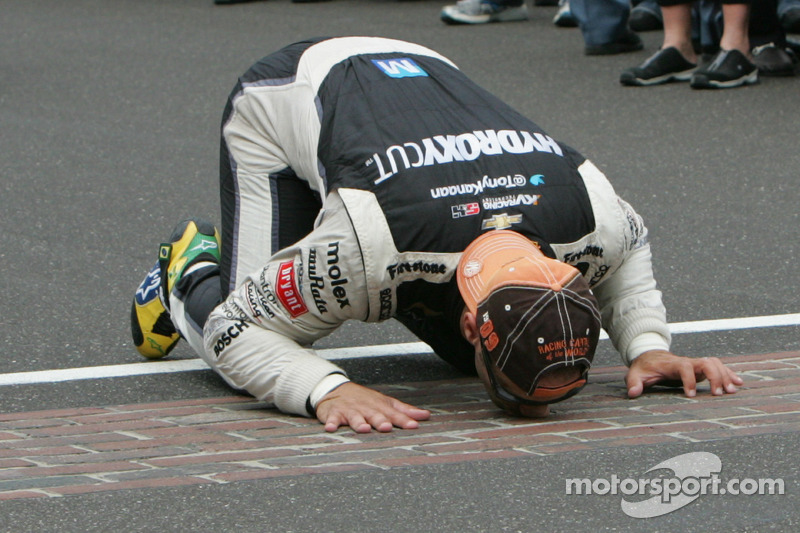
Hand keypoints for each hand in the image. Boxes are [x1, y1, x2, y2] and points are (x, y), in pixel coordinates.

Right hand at [315, 382, 430, 432]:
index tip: (413, 426)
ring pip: (355, 417)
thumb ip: (404, 411)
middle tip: (386, 427)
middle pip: (374, 415)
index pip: (394, 414)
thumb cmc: (365, 400)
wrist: (336, 389)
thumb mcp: (385, 403)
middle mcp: (366, 408)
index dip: (403, 420)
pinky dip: (331, 423)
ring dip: (359, 422)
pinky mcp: (333, 413)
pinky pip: (331, 419)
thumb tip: (425, 415)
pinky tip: (331, 428)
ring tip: (364, 429)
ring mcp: (349, 410)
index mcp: (379, 406)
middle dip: (380, 421)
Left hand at [626, 350, 743, 398]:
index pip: (684, 367)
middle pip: (706, 362)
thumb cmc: (644, 368)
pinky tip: (739, 383)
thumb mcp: (635, 374)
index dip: (688, 380)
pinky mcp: (701, 368)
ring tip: (732, 391)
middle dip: (714, 376)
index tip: (690, 395)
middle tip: (718, 394)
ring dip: (725, 375)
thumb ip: (633, 383)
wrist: (651, 356)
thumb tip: (633, 393)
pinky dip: (729, 374)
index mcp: (672, 364)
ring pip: (715, 363)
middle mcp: (687, 361)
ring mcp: (696, 364)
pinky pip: (718, 367)